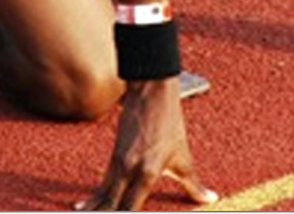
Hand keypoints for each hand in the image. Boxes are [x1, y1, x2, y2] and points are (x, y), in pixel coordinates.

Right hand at [77, 77, 217, 210]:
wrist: (151, 92)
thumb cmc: (169, 124)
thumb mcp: (183, 157)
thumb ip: (193, 184)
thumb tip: (211, 198)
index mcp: (148, 174)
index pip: (130, 209)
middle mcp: (129, 171)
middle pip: (110, 205)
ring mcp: (118, 164)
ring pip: (102, 196)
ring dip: (93, 209)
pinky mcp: (113, 157)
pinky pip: (101, 184)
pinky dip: (93, 198)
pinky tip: (82, 206)